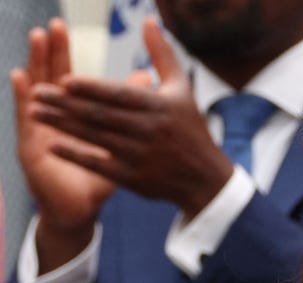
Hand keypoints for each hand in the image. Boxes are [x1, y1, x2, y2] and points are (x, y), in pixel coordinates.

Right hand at [11, 18, 117, 270]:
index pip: (66, 79)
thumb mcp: (118, 143)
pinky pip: (25, 118)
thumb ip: (129, 114)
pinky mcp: (31, 147)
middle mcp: (51, 120)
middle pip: (48, 79)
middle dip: (49, 54)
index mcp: (73, 116)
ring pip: (35, 92)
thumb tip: (146, 82)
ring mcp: (38, 131)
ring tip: (34, 41)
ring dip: (34, 66)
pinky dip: (21, 96)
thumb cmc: (99, 176)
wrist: (80, 208)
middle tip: (49, 27)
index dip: (63, 54)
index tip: (61, 28)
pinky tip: (18, 78)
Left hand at [26, 17, 233, 220]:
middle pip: (102, 115)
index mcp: (161, 108)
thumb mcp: (182, 90)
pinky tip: (53, 144)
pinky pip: (100, 165)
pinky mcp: (136, 179)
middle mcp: (151, 132)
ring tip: (35, 112)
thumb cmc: (191, 129)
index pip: (120, 95)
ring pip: (96, 137)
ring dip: (63, 124)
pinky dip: (76, 155)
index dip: (92, 88)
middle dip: (66, 104)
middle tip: (37, 93)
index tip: (64, 80)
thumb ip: (163, 55)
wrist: (206, 180)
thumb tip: (148, 21)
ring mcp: (143, 157)